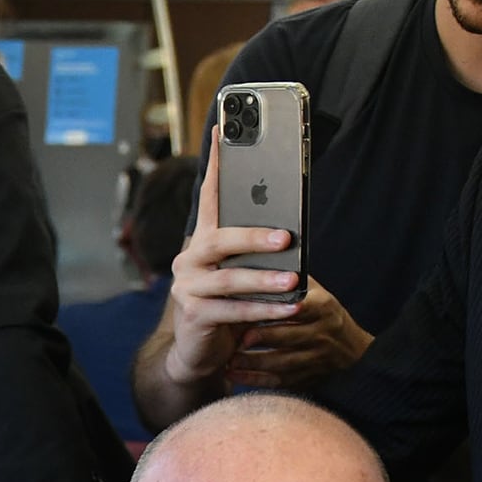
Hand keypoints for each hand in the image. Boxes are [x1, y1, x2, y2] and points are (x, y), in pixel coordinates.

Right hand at [156, 137, 318, 396]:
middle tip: (286, 239)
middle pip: (219, 239)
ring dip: (264, 280)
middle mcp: (189, 259)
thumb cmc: (228, 307)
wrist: (199, 352)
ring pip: (228, 279)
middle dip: (253, 238)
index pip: (209, 195)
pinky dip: (263, 311)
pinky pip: (232, 310)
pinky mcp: (193, 315)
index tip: (225, 129)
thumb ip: (257, 254)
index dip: (215, 163)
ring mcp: (187, 287)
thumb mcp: (244, 273)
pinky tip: (288, 309)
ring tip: (294, 281)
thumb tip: (292, 237)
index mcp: (203, 241)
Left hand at [226, 275, 369, 390]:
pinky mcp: (308, 377)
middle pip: (290, 336)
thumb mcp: (316, 292)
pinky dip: (255, 380)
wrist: (352, 350)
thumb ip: (292, 279)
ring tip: (229, 360)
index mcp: (323, 306)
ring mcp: (317, 357)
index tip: (250, 307)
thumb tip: (255, 256)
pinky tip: (233, 374)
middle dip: (262, 338)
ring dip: (254, 362)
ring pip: (284, 363)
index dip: (276, 308)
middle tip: (237, 338)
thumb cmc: (323, 313)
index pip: (300, 305)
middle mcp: (323, 332)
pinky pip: (279, 381)